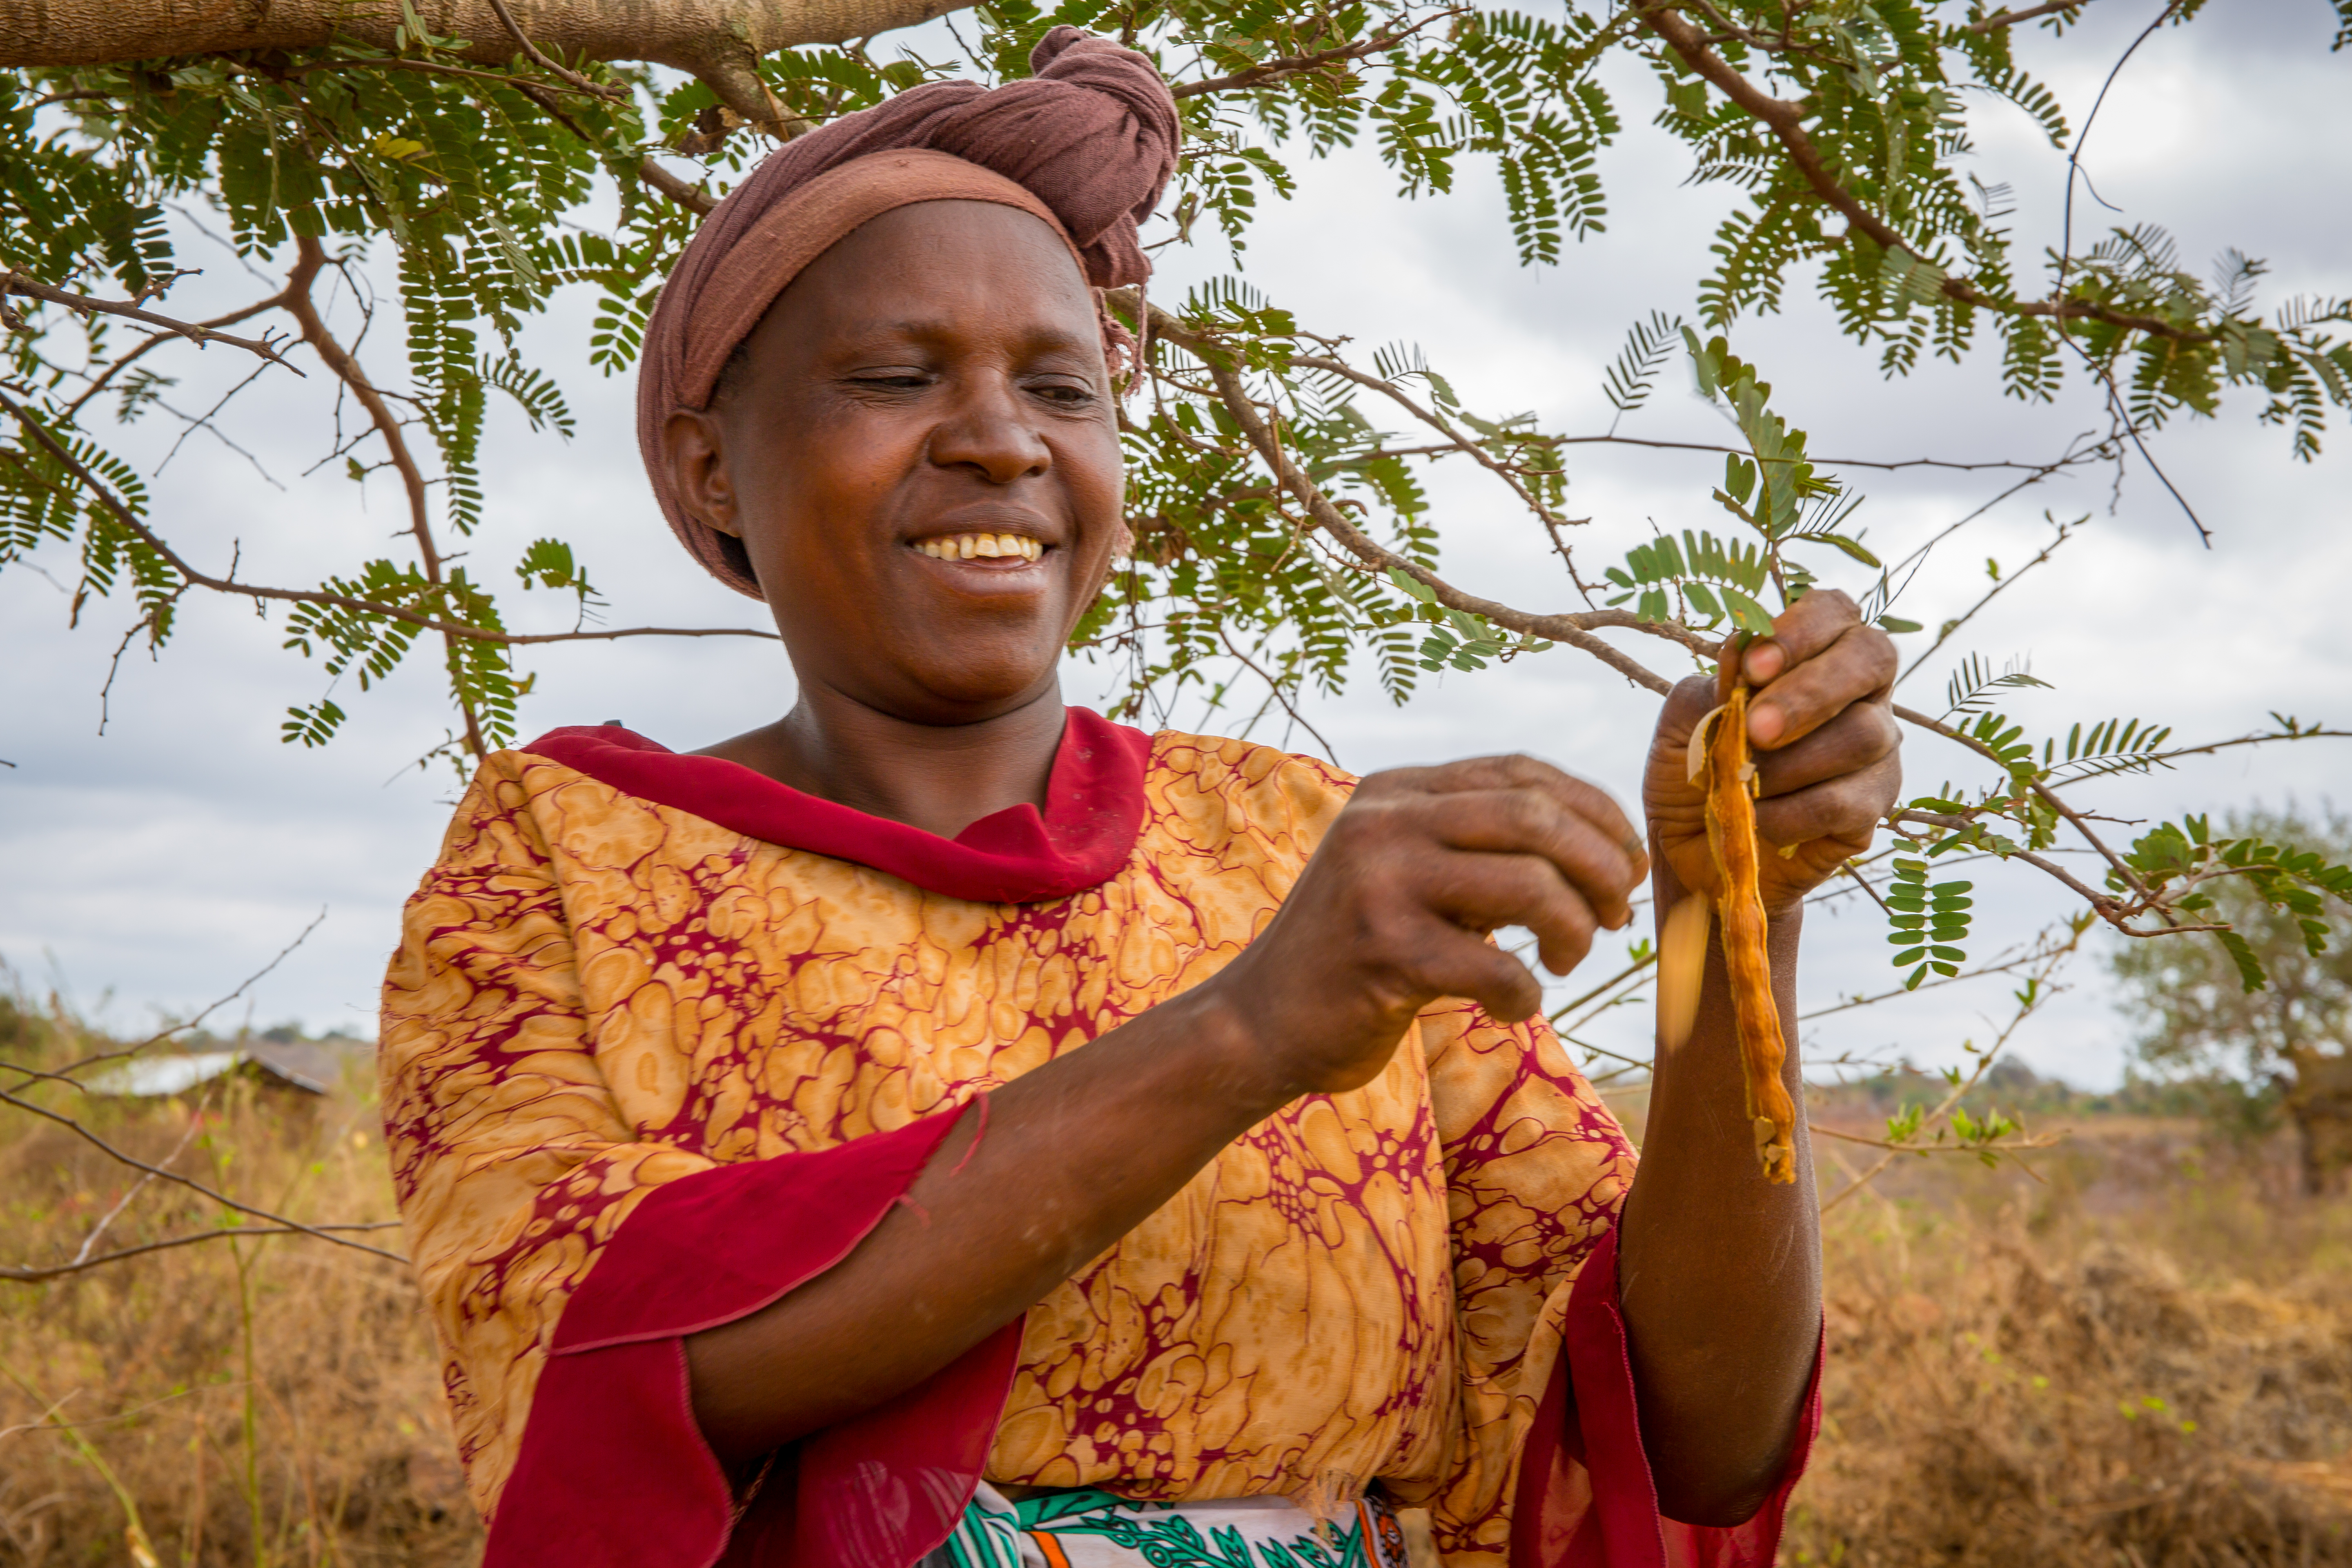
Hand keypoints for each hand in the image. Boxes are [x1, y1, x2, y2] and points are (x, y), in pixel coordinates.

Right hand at [1208, 756, 1646, 1097]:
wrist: (1259, 1022)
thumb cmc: (1355, 953)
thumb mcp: (1407, 873)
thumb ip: (1477, 846)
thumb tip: (1602, 846)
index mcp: (1395, 792)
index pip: (1521, 772)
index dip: (1595, 811)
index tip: (1625, 862)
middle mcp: (1384, 822)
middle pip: (1536, 816)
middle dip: (1601, 867)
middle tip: (1613, 915)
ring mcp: (1379, 883)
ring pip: (1530, 884)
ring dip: (1573, 930)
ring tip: (1563, 960)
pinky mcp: (1383, 951)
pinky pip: (1496, 966)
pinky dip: (1524, 995)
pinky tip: (1508, 1008)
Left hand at [1643, 589, 1901, 914]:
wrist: (1697, 854)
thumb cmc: (1696, 773)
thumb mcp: (1682, 725)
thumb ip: (1710, 688)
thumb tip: (1740, 655)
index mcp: (1814, 654)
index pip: (1835, 611)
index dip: (1802, 629)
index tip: (1754, 667)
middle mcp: (1859, 694)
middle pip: (1872, 658)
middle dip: (1810, 692)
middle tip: (1756, 730)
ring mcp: (1876, 751)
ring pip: (1864, 734)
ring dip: (1793, 762)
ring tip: (1745, 783)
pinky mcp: (1872, 809)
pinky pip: (1847, 801)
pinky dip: (1793, 812)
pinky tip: (1759, 820)